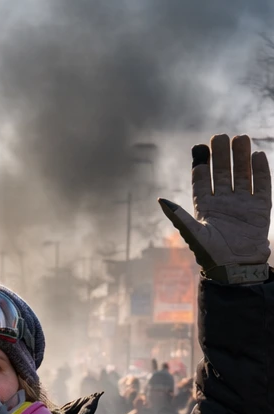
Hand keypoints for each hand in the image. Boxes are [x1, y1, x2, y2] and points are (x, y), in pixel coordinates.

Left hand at [159, 134, 270, 283]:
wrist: (236, 268)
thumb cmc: (211, 255)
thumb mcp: (193, 235)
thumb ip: (179, 216)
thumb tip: (160, 200)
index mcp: (205, 208)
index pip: (202, 182)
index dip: (201, 166)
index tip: (199, 148)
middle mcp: (223, 203)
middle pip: (222, 174)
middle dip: (221, 156)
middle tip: (220, 137)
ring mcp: (242, 204)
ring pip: (242, 175)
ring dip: (241, 158)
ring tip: (240, 138)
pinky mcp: (260, 207)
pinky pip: (261, 185)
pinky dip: (260, 170)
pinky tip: (257, 155)